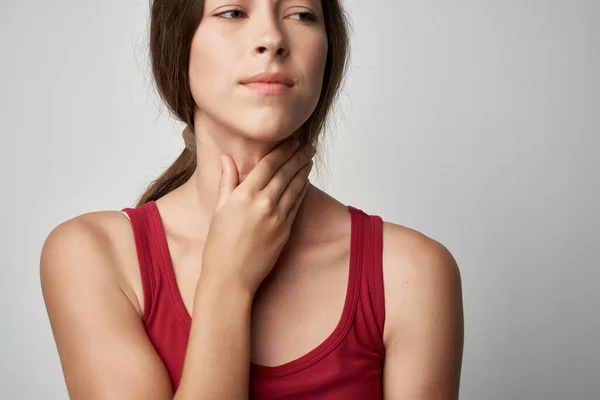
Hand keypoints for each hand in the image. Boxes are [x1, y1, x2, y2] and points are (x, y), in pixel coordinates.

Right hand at [199, 138, 315, 296]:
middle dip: (298, 156)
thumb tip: (226, 158)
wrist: (231, 278)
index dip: (283, 150)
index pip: (269, 164)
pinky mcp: (286, 231)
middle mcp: (264, 204)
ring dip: (303, 171)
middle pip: (286, 173)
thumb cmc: (219, 247)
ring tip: (309, 158)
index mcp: (245, 196)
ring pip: (295, 187)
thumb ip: (227, 182)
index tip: (292, 140)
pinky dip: (302, 190)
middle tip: (308, 145)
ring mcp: (278, 218)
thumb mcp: (219, 210)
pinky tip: (304, 182)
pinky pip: (296, 205)